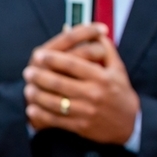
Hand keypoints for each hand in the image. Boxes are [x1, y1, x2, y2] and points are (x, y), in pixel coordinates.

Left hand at [23, 29, 139, 143]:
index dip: (53, 59)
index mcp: (102, 77)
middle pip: (60, 83)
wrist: (129, 123)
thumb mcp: (117, 68)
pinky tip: (32, 109)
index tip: (38, 54)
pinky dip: (42, 115)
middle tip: (27, 71)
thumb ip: (105, 48)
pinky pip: (57, 120)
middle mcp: (94, 94)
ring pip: (56, 103)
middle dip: (40, 77)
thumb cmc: (120, 91)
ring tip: (27, 89)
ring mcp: (86, 111)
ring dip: (38, 96)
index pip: (73, 64)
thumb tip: (92, 30)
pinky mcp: (81, 126)